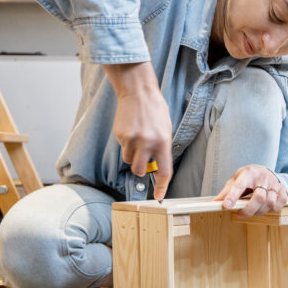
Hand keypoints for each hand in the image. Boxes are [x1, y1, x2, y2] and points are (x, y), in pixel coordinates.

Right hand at [105, 63, 172, 199]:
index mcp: (162, 142)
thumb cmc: (155, 110)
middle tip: (143, 158)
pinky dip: (126, 143)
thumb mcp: (166, 129)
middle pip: (139, 171)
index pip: (164, 171)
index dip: (161, 186)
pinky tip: (132, 129)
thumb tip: (156, 167)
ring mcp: (132, 139)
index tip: (158, 196)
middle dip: (140, 168)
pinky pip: (123, 147)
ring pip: (129, 161)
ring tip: (138, 139)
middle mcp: (147, 142)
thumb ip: (162, 148)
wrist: (139, 91)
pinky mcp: (120, 134)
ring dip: (133, 155)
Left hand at [213, 165, 287, 217]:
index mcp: (248, 173)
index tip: (226, 207)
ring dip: (260, 211)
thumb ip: (225, 192)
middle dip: (249, 210)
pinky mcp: (282, 190)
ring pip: (270, 202)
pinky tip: (265, 208)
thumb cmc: (248, 177)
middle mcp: (263, 177)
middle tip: (240, 215)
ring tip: (253, 211)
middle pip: (259, 197)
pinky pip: (280, 204)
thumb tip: (213, 203)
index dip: (233, 197)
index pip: (240, 186)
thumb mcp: (235, 180)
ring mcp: (274, 183)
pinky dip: (272, 209)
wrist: (264, 171)